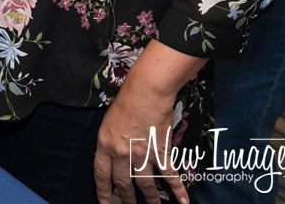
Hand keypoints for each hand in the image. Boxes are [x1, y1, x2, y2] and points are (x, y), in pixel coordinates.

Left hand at [92, 40, 201, 203]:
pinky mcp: (161, 151)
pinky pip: (170, 175)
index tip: (104, 202)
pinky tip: (183, 202)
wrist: (146, 92)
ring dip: (151, 200)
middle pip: (123, 183)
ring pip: (145, 184)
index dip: (103, 190)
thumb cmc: (126, 101)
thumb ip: (110, 142)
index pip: (101, 174)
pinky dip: (177, 190)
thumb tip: (114, 157)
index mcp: (105, 144)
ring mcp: (142, 154)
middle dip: (126, 199)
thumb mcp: (108, 122)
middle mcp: (122, 153)